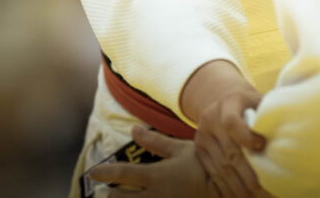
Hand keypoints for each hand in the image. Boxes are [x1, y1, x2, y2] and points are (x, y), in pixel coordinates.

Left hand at [88, 125, 217, 197]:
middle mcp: (153, 195)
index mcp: (154, 175)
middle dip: (111, 195)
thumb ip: (155, 141)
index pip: (122, 174)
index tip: (93, 172)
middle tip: (105, 193)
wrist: (226, 190)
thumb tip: (133, 129)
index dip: (104, 173)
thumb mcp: (180, 149)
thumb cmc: (204, 167)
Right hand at [194, 88, 269, 197]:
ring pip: (220, 167)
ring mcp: (202, 136)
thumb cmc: (249, 103)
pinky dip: (227, 187)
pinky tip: (241, 195)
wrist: (222, 99)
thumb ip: (269, 114)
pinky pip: (212, 173)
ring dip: (238, 186)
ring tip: (255, 196)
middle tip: (264, 189)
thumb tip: (291, 129)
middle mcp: (211, 119)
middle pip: (229, 152)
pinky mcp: (198, 150)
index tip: (261, 146)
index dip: (246, 137)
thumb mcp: (258, 100)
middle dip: (247, 174)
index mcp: (228, 103)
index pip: (231, 122)